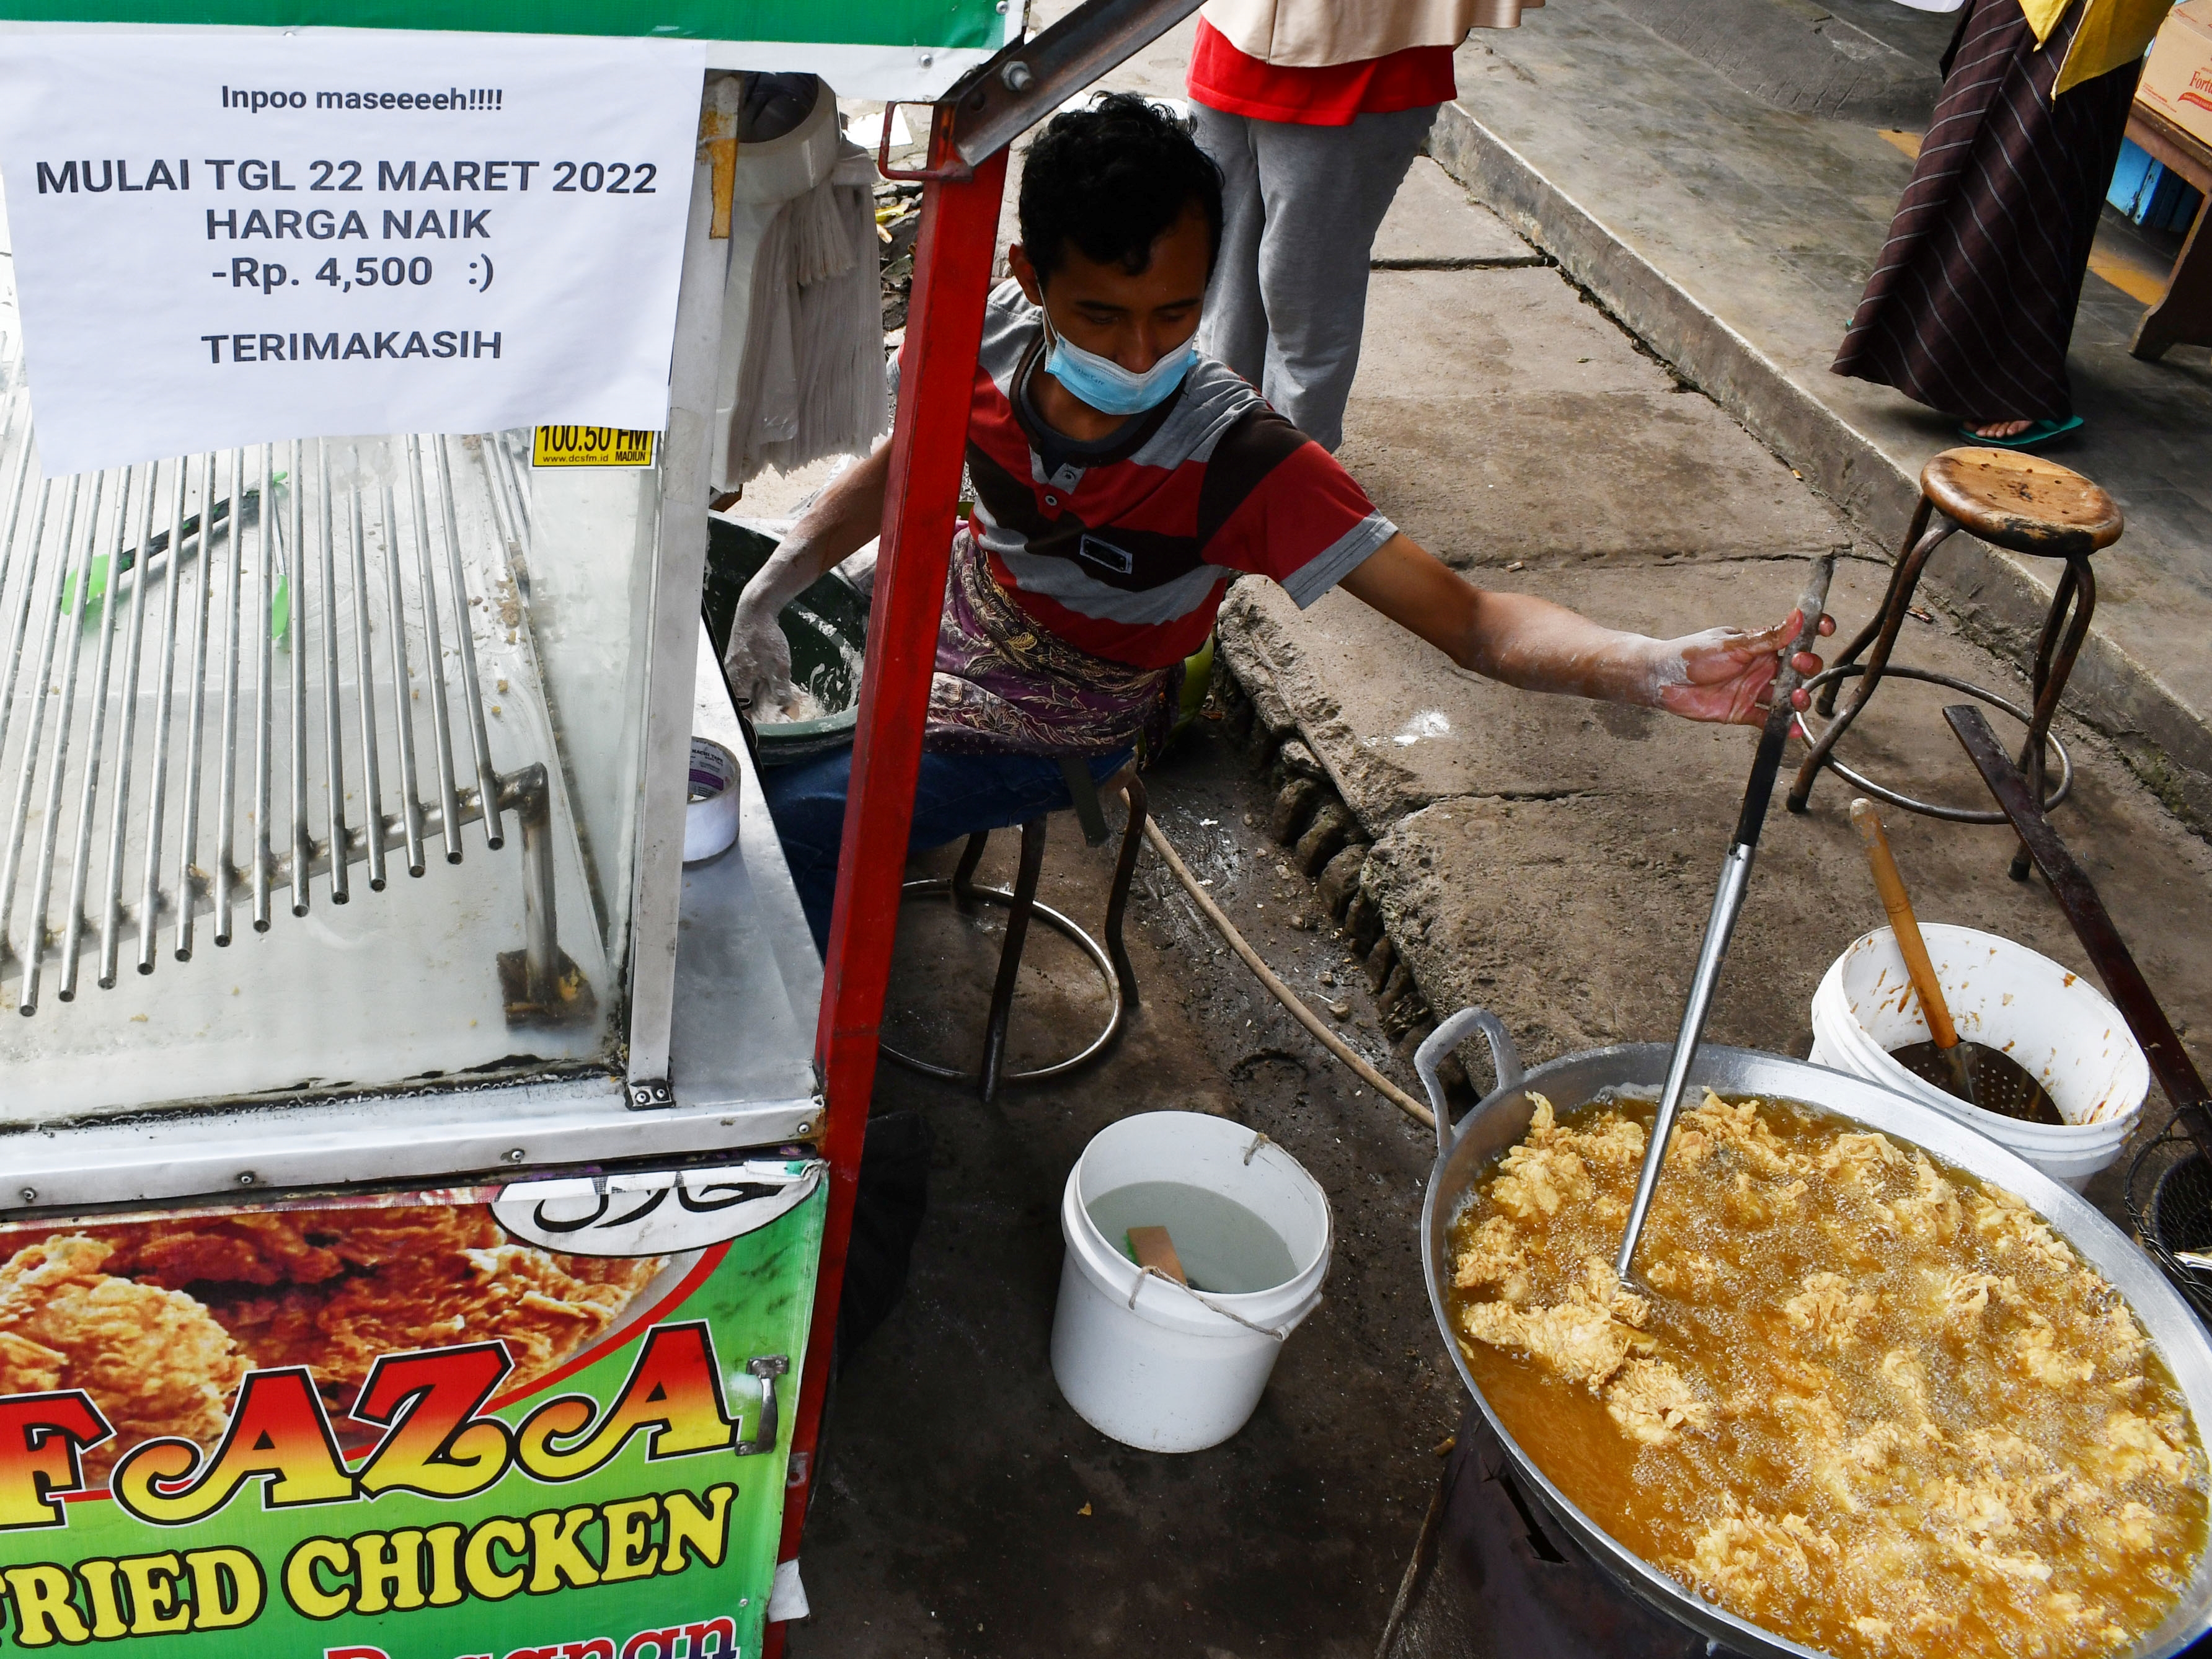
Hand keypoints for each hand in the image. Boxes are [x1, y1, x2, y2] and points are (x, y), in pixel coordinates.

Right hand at [722, 598, 795, 714]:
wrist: (756, 609)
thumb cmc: (764, 639)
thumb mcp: (778, 667)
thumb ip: (780, 691)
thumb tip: (785, 710)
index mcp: (736, 684)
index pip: (741, 714)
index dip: (753, 725)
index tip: (764, 732)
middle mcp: (730, 678)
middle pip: (743, 704)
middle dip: (757, 713)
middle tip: (774, 719)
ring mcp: (733, 669)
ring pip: (745, 691)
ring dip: (759, 699)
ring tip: (775, 705)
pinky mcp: (739, 661)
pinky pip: (748, 679)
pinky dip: (759, 685)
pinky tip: (770, 685)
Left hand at [1649, 609, 1833, 726]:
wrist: (1663, 680)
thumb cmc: (1693, 654)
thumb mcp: (1733, 644)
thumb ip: (1768, 637)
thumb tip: (1799, 615)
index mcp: (1761, 645)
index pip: (1795, 636)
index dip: (1814, 631)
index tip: (1828, 629)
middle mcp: (1761, 667)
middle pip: (1797, 669)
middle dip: (1807, 667)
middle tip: (1800, 665)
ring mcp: (1754, 690)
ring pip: (1786, 696)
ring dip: (1798, 699)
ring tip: (1797, 700)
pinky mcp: (1743, 712)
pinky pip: (1768, 720)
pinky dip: (1782, 725)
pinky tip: (1793, 730)